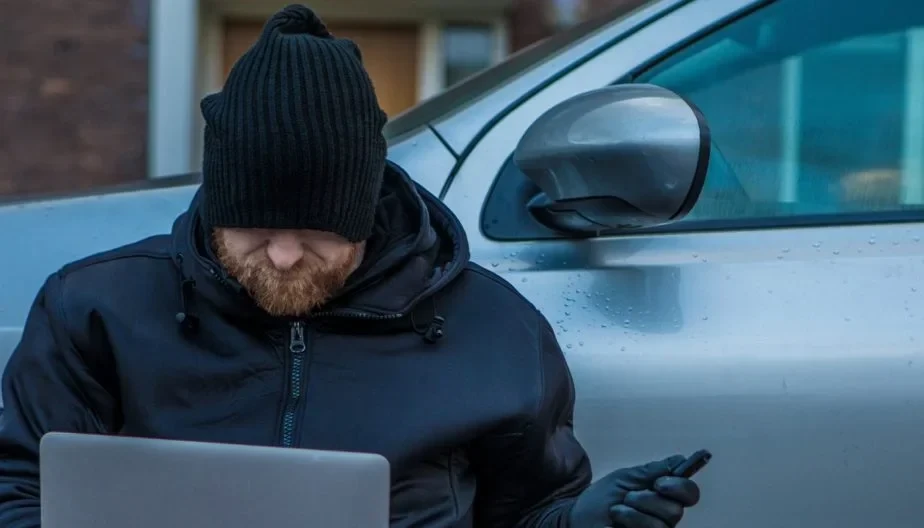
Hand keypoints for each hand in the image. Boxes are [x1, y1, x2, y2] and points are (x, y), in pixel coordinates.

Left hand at [568, 455, 699, 527]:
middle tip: (627, 497)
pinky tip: (612, 526)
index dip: (680, 487)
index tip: (659, 483)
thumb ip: (652, 471)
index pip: (689, 493)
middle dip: (648, 500)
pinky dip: (626, 526)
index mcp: (663, 497)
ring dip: (633, 515)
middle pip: (675, 511)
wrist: (578, 517)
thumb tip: (679, 460)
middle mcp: (663, 517)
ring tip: (616, 511)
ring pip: (660, 526)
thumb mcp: (625, 478)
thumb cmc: (601, 498)